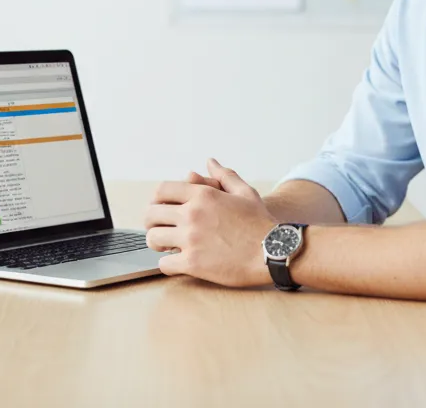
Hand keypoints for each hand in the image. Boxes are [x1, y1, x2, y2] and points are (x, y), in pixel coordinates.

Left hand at [144, 158, 275, 287]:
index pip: (161, 190)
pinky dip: (168, 263)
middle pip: (151, 214)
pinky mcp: (192, 263)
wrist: (273, 252)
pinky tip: (177, 262)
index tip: (160, 208)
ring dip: (157, 243)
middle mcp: (192, 214)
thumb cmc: (260, 222)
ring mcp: (191, 239)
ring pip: (153, 239)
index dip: (156, 199)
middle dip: (152, 221)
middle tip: (159, 228)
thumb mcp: (245, 193)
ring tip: (166, 246)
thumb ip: (224, 176)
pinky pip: (164, 263)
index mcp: (202, 195)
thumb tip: (210, 162)